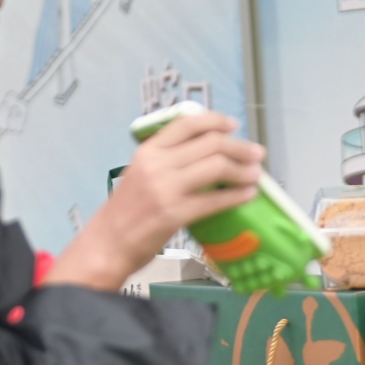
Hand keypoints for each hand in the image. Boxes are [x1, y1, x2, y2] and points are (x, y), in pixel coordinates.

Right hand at [44, 110, 263, 290]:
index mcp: (148, 151)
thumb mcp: (140, 173)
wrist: (107, 243)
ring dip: (243, 169)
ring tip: (256, 174)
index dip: (216, 121)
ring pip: (216, 166)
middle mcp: (157, 164)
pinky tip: (247, 195)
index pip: (187, 124)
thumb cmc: (125, 212)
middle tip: (257, 153)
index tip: (234, 125)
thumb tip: (205, 154)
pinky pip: (215, 200)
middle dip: (240, 147)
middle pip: (210, 143)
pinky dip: (236, 196)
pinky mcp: (175, 213)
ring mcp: (166, 188)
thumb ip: (168, 160)